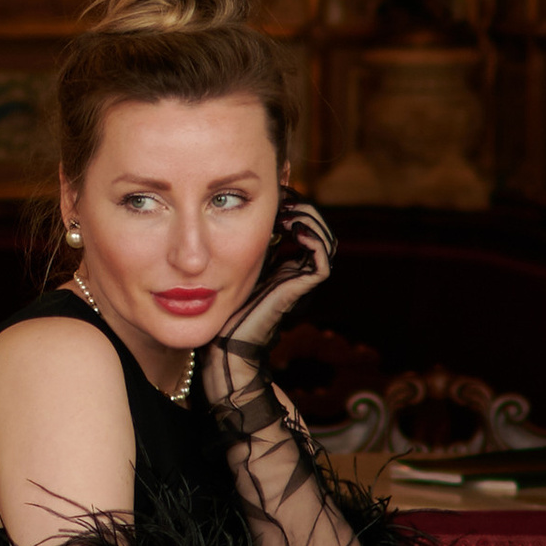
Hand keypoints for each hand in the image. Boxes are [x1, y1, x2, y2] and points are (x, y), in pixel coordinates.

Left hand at [208, 190, 333, 392]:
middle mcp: (296, 273)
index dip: (295, 209)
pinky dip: (314, 239)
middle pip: (318, 232)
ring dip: (310, 220)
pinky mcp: (299, 290)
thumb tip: (232, 221)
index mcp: (283, 267)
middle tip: (285, 197)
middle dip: (304, 210)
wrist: (226, 348)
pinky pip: (321, 260)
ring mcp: (300, 282)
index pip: (303, 230)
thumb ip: (236, 252)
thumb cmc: (220, 313)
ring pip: (325, 242)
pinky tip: (293, 227)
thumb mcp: (229, 272)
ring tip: (290, 210)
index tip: (276, 196)